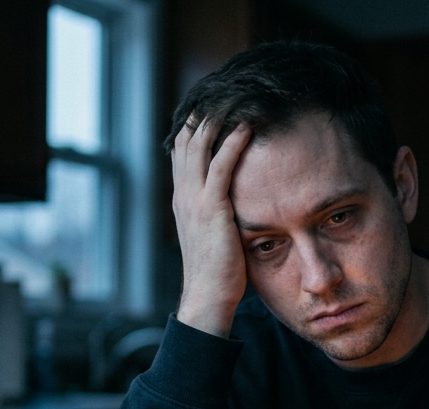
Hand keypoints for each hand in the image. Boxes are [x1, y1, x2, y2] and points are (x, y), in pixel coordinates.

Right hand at [170, 117, 253, 337]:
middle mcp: (183, 194)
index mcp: (182, 199)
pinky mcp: (211, 208)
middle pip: (186, 140)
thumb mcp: (214, 234)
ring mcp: (194, 200)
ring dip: (217, 119)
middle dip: (204, 113)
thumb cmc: (218, 272)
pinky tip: (246, 127)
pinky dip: (232, 143)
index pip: (183, 151)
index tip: (214, 105)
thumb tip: (236, 202)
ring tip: (236, 98)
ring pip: (199, 146)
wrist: (207, 297)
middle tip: (226, 91)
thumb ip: (219, 212)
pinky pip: (220, 166)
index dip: (195, 125)